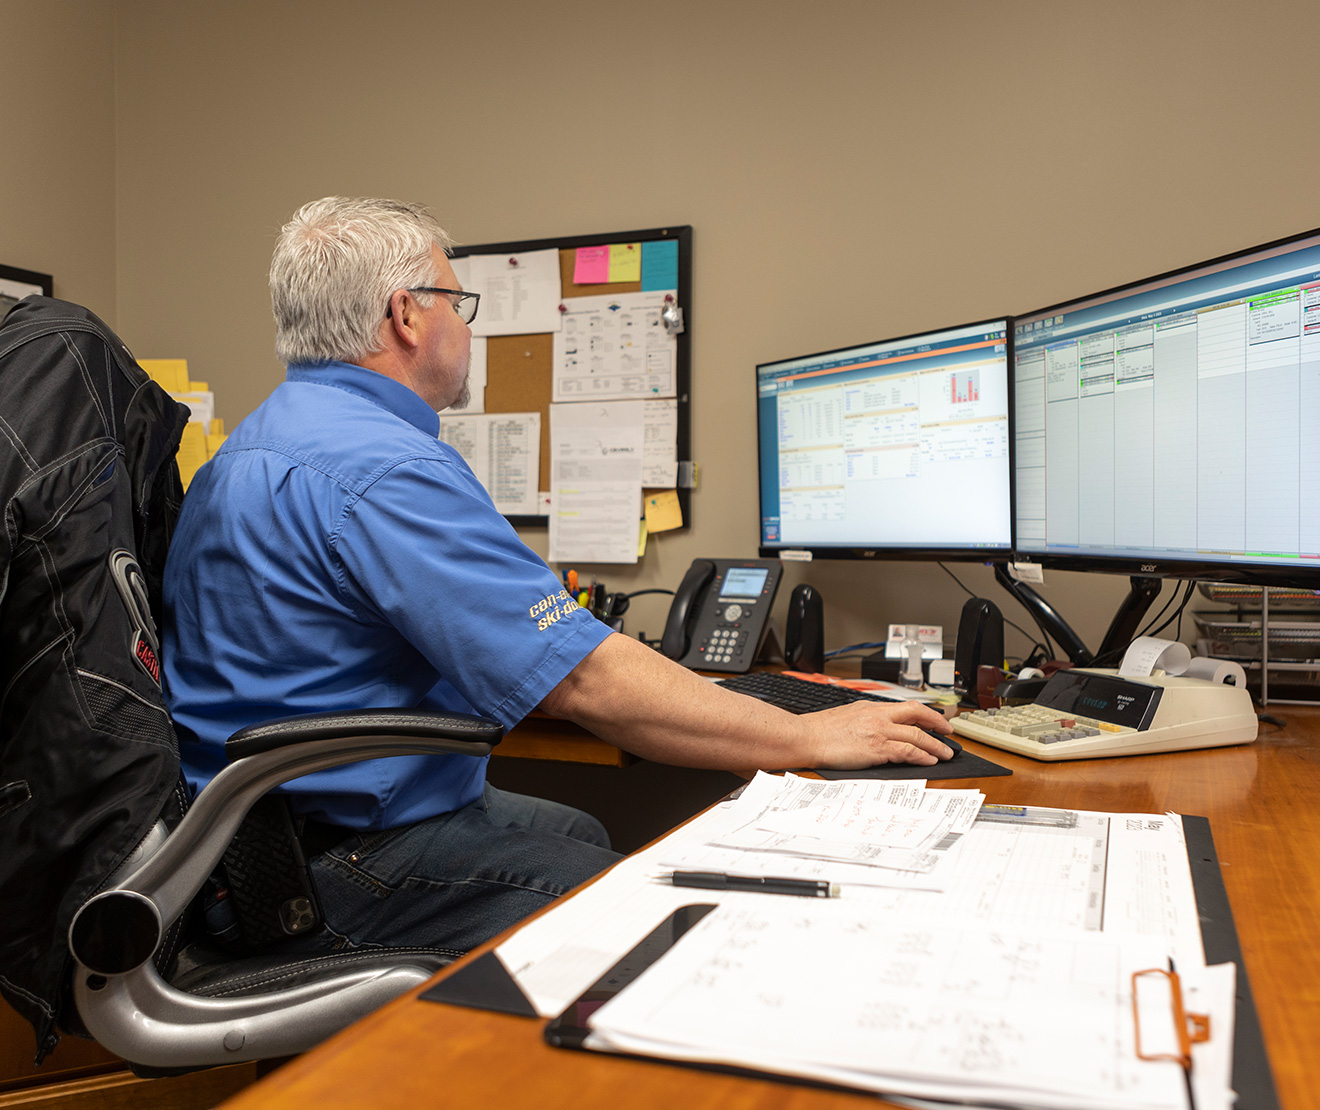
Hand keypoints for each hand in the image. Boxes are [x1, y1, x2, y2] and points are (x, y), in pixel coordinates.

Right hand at [804, 699, 955, 769]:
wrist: (805, 737)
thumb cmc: (818, 731)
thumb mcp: (846, 717)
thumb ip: (864, 721)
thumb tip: (876, 730)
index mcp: (870, 707)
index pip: (905, 707)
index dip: (925, 713)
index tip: (934, 719)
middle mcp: (877, 716)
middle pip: (917, 714)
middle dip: (937, 723)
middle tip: (949, 732)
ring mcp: (878, 731)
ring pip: (917, 735)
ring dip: (935, 745)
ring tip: (945, 754)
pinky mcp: (876, 749)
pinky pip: (907, 751)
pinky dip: (922, 756)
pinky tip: (929, 761)